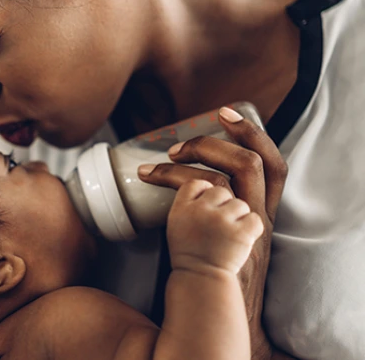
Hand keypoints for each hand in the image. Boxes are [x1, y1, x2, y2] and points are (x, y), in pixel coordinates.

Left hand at [138, 107, 287, 358]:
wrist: (222, 313)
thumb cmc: (217, 270)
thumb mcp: (230, 235)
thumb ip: (218, 209)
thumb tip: (184, 181)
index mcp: (262, 211)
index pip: (274, 164)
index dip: (252, 133)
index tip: (226, 111)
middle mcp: (259, 217)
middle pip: (253, 163)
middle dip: (217, 141)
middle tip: (181, 142)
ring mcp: (243, 229)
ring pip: (230, 176)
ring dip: (193, 158)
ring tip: (165, 156)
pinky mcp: (223, 239)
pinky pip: (201, 198)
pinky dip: (174, 180)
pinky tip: (151, 178)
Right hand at [160, 178, 262, 275]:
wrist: (202, 285)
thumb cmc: (191, 257)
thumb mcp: (177, 225)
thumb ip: (190, 202)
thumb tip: (205, 182)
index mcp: (181, 210)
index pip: (195, 182)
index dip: (204, 188)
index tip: (205, 200)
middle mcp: (200, 212)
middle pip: (219, 187)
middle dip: (223, 200)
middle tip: (221, 214)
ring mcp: (222, 222)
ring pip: (240, 203)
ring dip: (238, 216)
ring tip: (229, 233)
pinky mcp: (241, 235)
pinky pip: (254, 219)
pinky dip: (251, 229)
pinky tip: (242, 240)